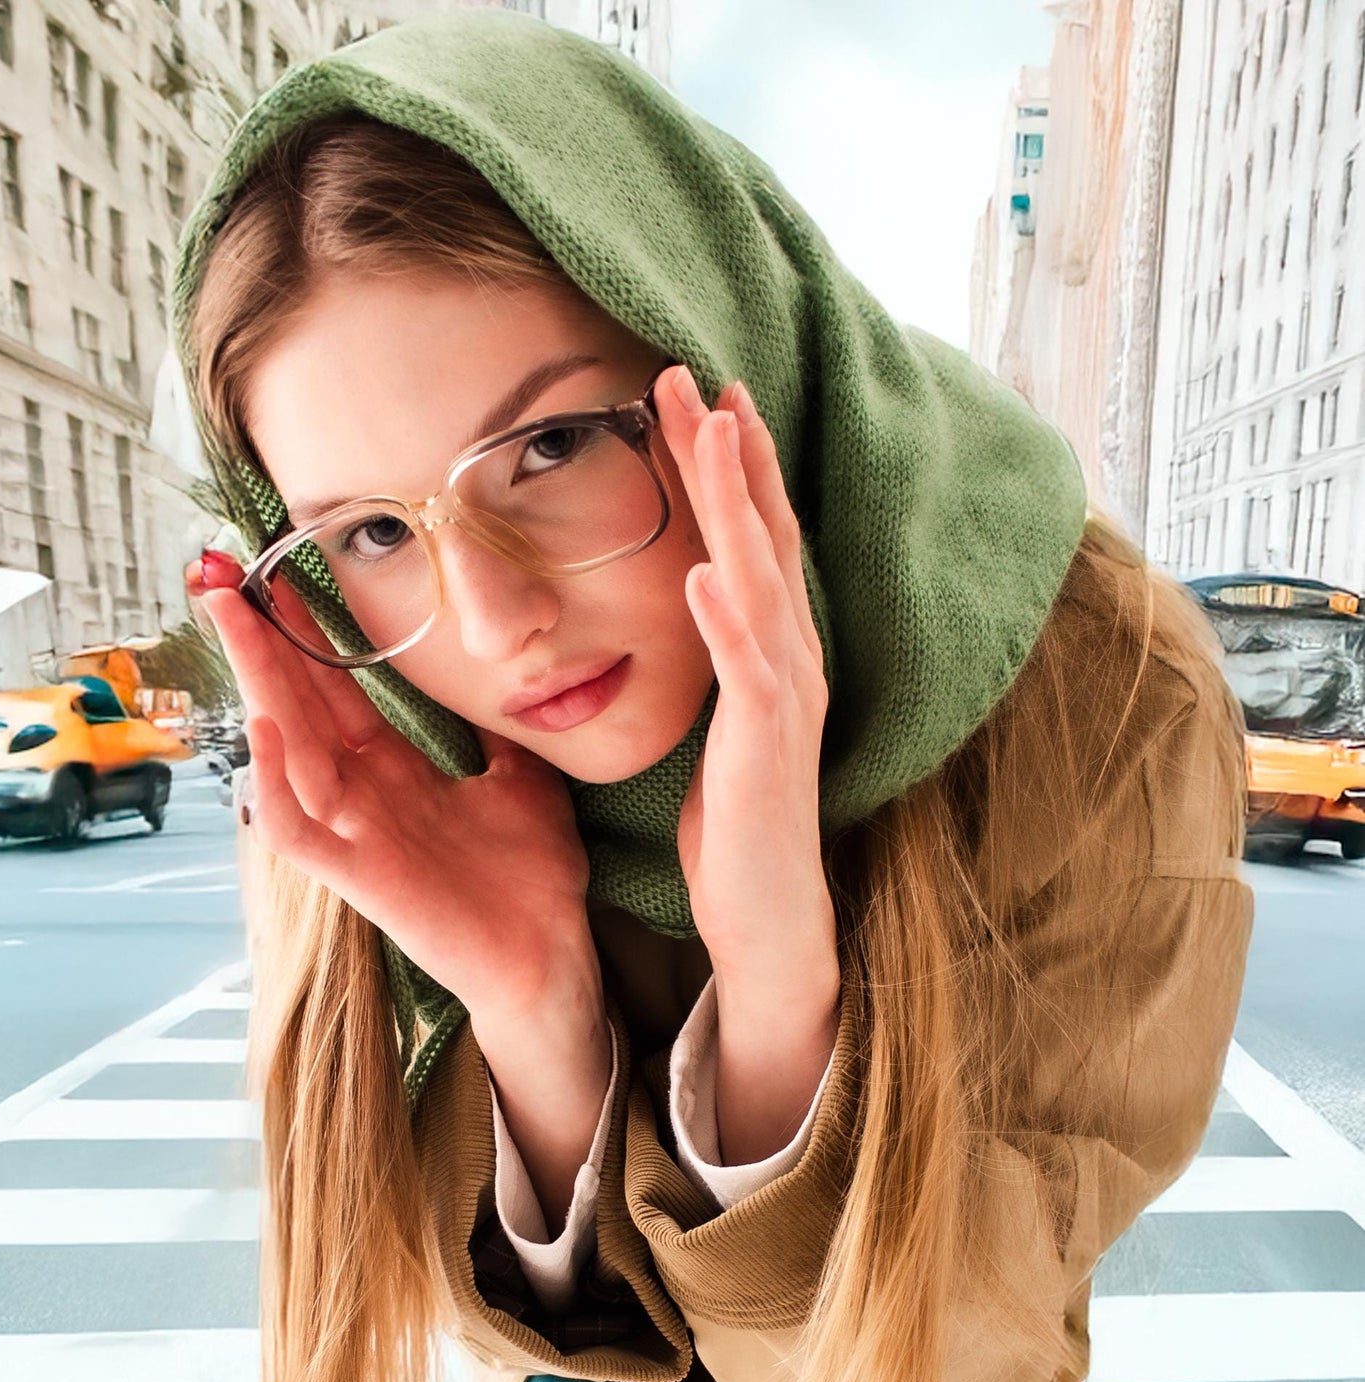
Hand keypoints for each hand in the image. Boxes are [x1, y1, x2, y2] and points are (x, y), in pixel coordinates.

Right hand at [183, 554, 598, 1028]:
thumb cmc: (535, 883)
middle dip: (259, 641)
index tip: (279, 575)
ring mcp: (354, 837)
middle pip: (296, 706)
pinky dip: (275, 784)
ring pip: (286, 750)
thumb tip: (497, 688)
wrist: (551, 958)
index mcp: (394, 774)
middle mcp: (362, 799)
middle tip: (220, 575)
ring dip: (257, 682)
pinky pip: (298, 831)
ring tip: (233, 619)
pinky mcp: (358, 879)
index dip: (306, 636)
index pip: (334, 692)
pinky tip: (265, 730)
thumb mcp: (524, 784)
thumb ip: (496, 738)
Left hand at [651, 366, 837, 998]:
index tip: (695, 392)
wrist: (768, 911)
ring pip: (763, 582)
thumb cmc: (737, 822)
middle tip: (691, 371)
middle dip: (728, 452)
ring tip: (708, 435)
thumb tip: (689, 599)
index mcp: (774, 650)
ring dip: (735, 505)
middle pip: (762, 534)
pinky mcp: (767, 748)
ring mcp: (786, 699)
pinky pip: (749, 675)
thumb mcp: (715, 720)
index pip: (753, 537)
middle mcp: (791, 658)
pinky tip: (705, 574)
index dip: (729, 463)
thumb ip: (713, 658)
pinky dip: (730, 622)